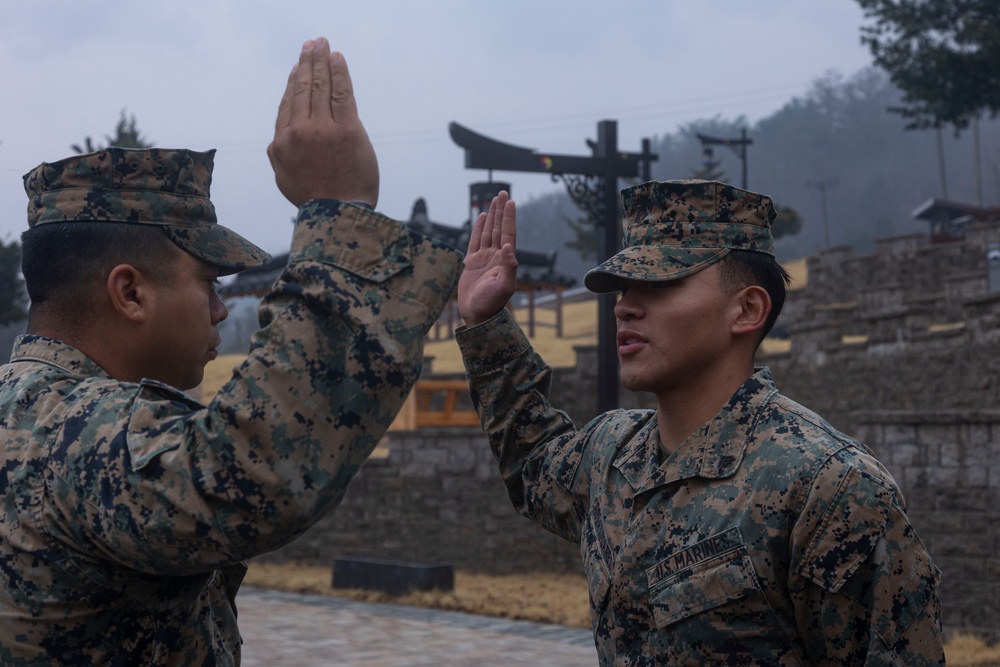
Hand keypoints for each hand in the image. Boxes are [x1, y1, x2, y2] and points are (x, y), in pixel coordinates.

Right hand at [267, 38, 378, 207]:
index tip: (297, 69)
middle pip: (303, 90)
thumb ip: (280, 157)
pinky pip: (342, 94)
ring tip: (323, 45)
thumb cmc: (316, 200)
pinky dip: (339, 74)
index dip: (293, 83)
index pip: (287, 105)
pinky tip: (338, 59)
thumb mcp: (285, 180)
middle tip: (311, 45)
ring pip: (321, 87)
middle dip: (307, 63)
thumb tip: (278, 141)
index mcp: (282, 144)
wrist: (339, 215)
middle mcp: (299, 132)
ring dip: (322, 61)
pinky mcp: (348, 130)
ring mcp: (323, 130)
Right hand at [457, 191, 517, 326]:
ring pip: (488, 231)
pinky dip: (478, 228)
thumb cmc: (492, 303)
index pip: (508, 234)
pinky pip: (475, 241)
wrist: (477, 314)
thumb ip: (509, 267)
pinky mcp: (472, 262)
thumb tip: (509, 248)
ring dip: (492, 216)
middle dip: (501, 210)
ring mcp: (484, 258)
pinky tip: (482, 217)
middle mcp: (496, 256)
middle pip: (499, 228)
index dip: (509, 218)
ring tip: (494, 200)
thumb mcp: (504, 286)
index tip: (510, 202)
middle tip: (503, 193)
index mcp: (505, 260)